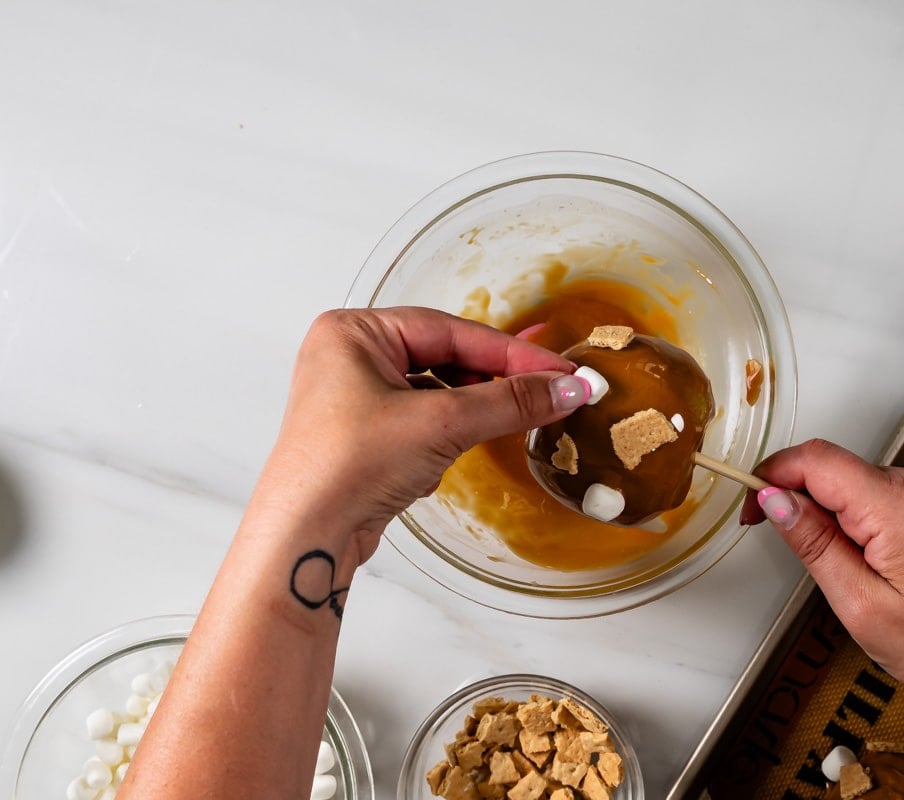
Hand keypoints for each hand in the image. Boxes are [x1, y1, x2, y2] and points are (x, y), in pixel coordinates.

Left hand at [252, 306, 587, 566]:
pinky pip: (420, 422)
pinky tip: (435, 466)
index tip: (559, 370)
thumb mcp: (442, 424)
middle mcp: (347, 357)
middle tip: (546, 393)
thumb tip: (566, 389)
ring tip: (494, 428)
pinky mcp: (361, 437)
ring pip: (435, 393)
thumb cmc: (346, 468)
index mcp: (353, 331)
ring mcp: (352, 398)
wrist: (304, 539)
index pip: (452, 330)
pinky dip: (441, 440)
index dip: (512, 352)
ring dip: (466, 415)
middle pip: (444, 357)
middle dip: (491, 382)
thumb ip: (510, 401)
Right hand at [741, 439, 903, 696]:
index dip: (774, 474)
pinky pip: (869, 487)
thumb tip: (774, 499)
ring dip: (820, 504)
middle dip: (792, 492)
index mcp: (898, 508)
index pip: (818, 461)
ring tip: (824, 556)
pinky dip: (845, 509)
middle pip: (831, 465)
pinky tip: (850, 548)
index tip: (752, 505)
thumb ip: (814, 543)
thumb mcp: (859, 603)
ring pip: (847, 476)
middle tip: (771, 531)